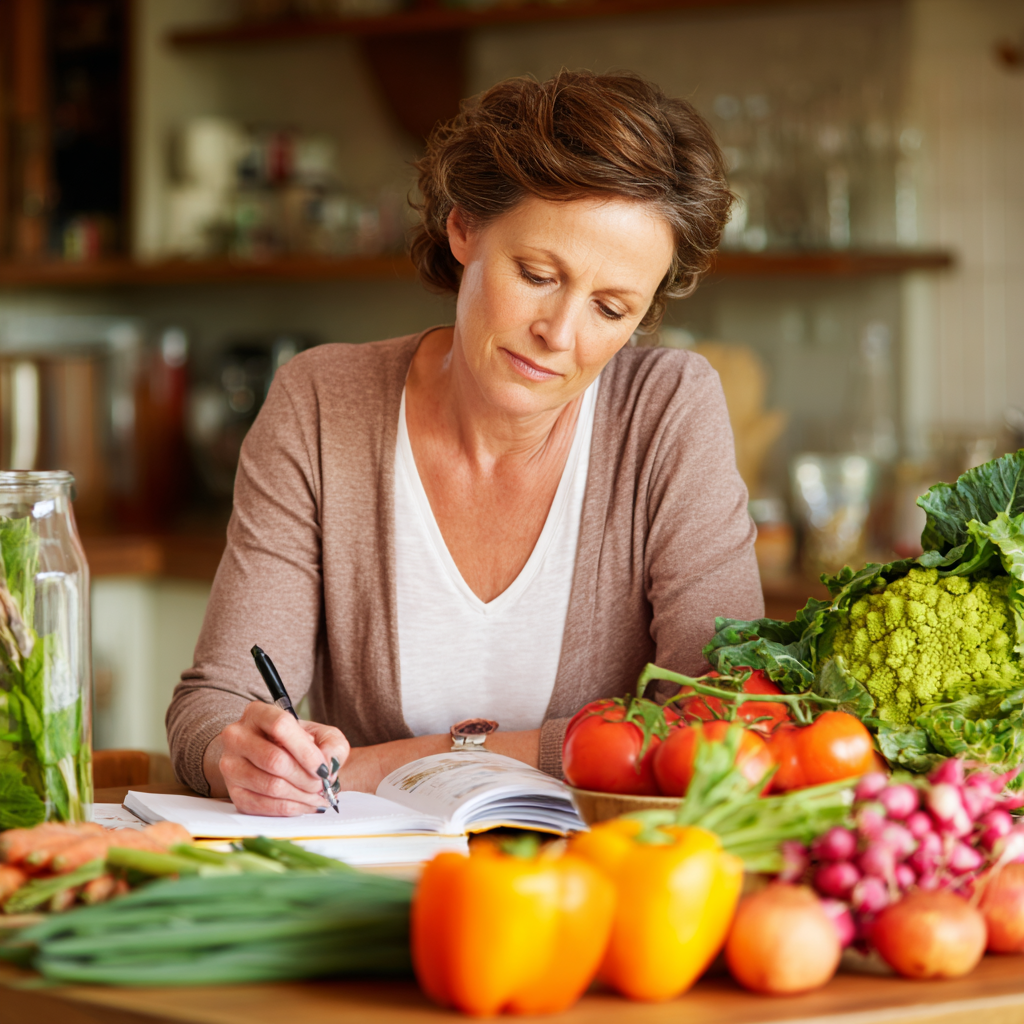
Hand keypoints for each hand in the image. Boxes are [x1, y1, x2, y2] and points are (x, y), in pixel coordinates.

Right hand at [203, 701, 349, 815]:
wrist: (287, 761)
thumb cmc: (305, 746)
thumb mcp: (325, 736)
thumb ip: (332, 745)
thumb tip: (327, 764)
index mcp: (257, 713)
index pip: (280, 726)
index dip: (305, 751)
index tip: (323, 768)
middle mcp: (237, 736)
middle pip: (274, 760)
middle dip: (306, 778)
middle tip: (323, 785)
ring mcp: (231, 765)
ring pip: (270, 786)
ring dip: (301, 795)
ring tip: (318, 795)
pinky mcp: (234, 792)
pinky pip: (263, 806)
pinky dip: (290, 809)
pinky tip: (305, 804)